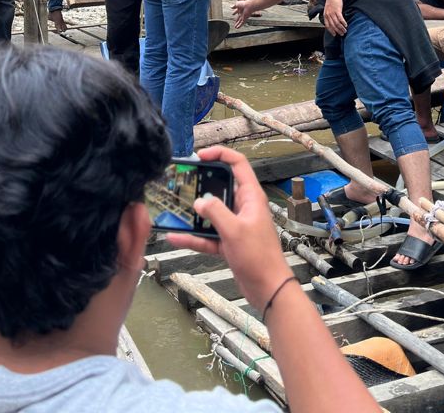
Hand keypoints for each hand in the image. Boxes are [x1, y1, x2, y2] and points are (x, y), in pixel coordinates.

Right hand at [166, 146, 294, 310]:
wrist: (268, 288)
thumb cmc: (260, 258)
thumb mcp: (235, 230)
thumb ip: (215, 212)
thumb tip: (200, 201)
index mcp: (251, 197)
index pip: (238, 164)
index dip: (220, 154)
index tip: (200, 156)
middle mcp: (243, 208)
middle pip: (221, 187)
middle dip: (201, 184)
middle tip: (182, 182)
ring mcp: (236, 225)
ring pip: (211, 213)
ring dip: (194, 213)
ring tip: (175, 208)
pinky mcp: (229, 242)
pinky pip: (207, 235)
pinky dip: (193, 236)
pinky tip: (176, 236)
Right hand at [232, 0, 262, 27]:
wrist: (249, 6)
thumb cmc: (244, 4)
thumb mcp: (237, 4)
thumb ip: (234, 6)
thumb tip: (230, 7)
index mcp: (240, 8)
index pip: (237, 11)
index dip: (235, 12)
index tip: (232, 14)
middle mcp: (242, 13)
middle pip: (239, 17)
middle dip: (237, 20)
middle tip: (235, 22)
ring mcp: (243, 16)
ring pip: (240, 21)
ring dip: (237, 24)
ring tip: (235, 27)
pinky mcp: (245, 19)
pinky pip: (242, 23)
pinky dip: (239, 26)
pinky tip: (237, 28)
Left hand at [323, 0, 346, 35]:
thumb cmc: (331, 1)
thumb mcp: (327, 9)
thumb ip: (329, 15)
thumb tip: (332, 21)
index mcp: (325, 15)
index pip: (327, 25)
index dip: (331, 31)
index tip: (334, 34)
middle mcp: (328, 15)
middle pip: (333, 26)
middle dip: (338, 31)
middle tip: (342, 34)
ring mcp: (332, 13)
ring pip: (337, 23)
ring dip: (341, 28)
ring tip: (345, 31)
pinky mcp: (337, 10)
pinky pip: (340, 18)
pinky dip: (343, 23)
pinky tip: (346, 25)